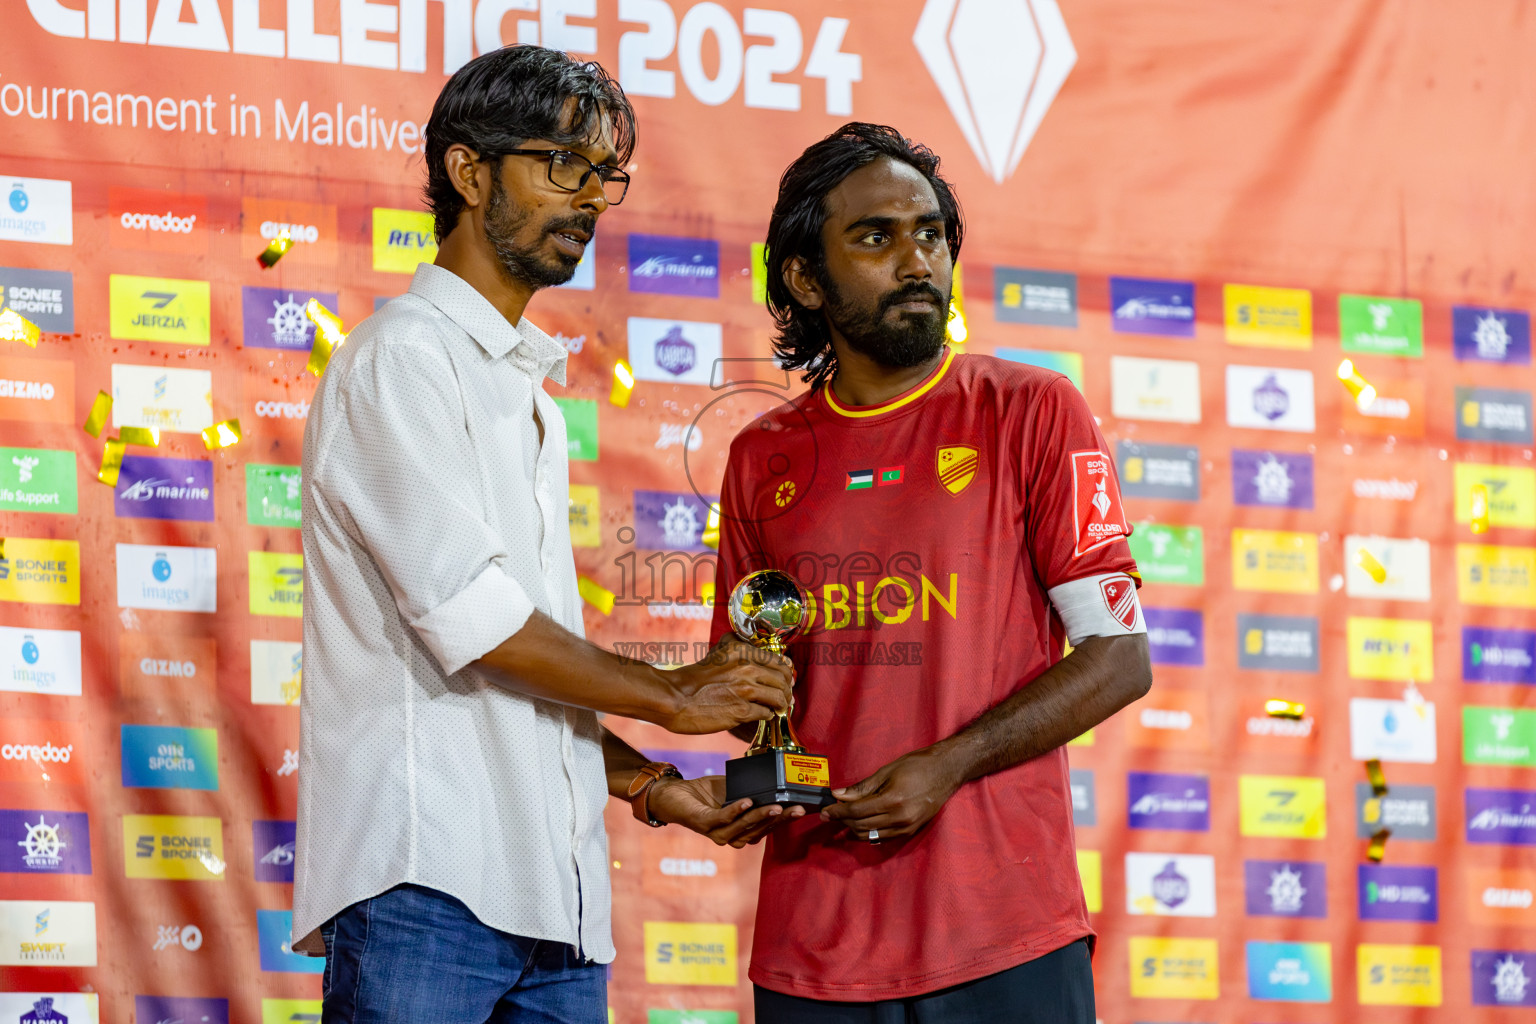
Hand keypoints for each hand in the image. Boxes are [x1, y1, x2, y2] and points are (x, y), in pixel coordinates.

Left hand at [648, 775, 805, 847]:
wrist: (673, 793)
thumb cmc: (705, 792)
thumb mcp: (734, 788)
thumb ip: (752, 789)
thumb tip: (774, 779)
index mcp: (741, 829)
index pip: (767, 827)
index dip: (784, 819)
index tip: (801, 808)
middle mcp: (731, 836)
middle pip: (760, 830)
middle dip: (779, 820)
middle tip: (796, 809)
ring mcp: (717, 832)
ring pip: (743, 828)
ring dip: (760, 817)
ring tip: (776, 807)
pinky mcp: (703, 823)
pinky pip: (722, 819)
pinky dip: (735, 811)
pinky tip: (746, 801)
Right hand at [659, 635, 794, 734]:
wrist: (673, 698)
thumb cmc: (692, 679)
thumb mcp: (716, 651)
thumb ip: (736, 646)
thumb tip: (754, 646)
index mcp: (741, 650)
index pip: (778, 660)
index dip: (786, 673)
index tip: (786, 680)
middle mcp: (746, 666)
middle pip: (783, 679)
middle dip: (787, 690)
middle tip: (785, 697)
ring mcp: (745, 689)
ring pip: (779, 697)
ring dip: (780, 705)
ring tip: (777, 708)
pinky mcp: (741, 710)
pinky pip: (766, 713)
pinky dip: (767, 715)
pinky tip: (763, 715)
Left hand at [820, 747, 961, 841]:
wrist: (947, 771)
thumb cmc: (918, 765)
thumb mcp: (887, 771)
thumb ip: (862, 787)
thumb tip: (839, 795)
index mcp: (892, 800)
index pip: (856, 811)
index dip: (838, 812)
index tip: (825, 810)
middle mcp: (900, 818)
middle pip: (861, 826)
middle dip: (842, 820)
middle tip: (829, 814)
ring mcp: (906, 827)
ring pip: (870, 836)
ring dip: (853, 829)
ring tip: (843, 818)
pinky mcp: (911, 831)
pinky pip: (883, 837)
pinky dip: (868, 833)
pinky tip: (860, 824)